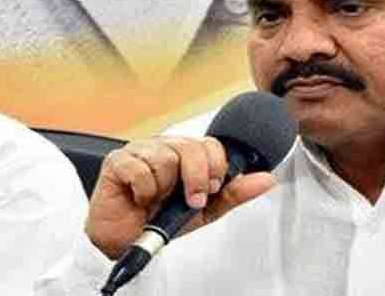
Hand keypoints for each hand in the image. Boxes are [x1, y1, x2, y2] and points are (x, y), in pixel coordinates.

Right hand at [85, 136, 275, 258]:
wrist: (126, 239)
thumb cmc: (162, 219)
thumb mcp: (206, 210)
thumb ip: (235, 192)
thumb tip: (267, 179)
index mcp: (187, 153)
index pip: (211, 144)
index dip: (215, 168)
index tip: (210, 189)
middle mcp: (165, 146)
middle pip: (191, 147)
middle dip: (195, 179)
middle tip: (189, 199)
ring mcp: (140, 150)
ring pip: (165, 159)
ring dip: (164, 189)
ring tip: (156, 199)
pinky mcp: (118, 161)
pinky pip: (140, 170)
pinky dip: (143, 191)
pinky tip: (139, 198)